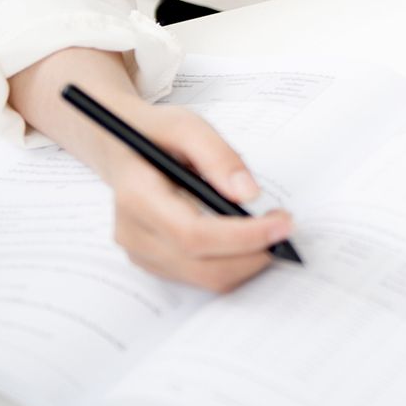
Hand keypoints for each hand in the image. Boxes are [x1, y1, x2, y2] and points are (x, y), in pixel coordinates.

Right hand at [94, 101, 293, 291]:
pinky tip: (247, 237)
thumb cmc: (155, 134)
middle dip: (254, 253)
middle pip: (203, 266)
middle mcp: (133, 234)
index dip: (243, 236)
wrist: (121, 148)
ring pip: (206, 278)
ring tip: (270, 229)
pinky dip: (233, 264)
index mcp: (137, 197)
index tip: (282, 224)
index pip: (193, 235)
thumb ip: (218, 156)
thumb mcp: (186, 126)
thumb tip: (248, 194)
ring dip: (247, 261)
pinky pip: (201, 278)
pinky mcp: (153, 263)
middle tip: (285, 226)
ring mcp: (141, 253)